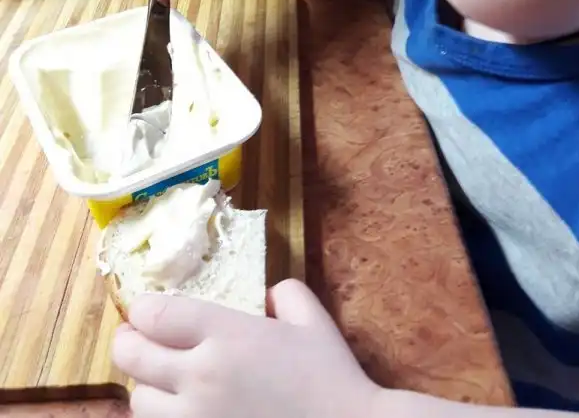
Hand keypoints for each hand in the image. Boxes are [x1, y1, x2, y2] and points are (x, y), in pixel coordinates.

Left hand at [113, 279, 380, 417]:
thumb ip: (286, 294)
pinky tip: (178, 410)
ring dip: (145, 386)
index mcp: (225, 334)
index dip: (140, 310)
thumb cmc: (331, 379)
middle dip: (126, 343)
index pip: (154, 314)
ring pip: (138, 402)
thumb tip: (267, 295)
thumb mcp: (312, 320)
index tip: (143, 310)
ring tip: (159, 380)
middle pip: (132, 356)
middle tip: (132, 338)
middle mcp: (199, 376)